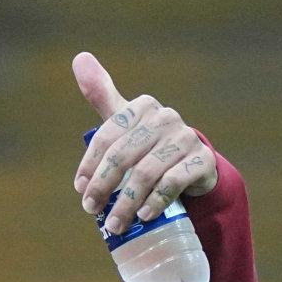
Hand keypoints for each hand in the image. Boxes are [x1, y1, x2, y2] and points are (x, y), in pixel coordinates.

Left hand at [71, 52, 217, 236]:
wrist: (192, 167)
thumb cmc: (147, 144)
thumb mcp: (124, 121)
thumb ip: (102, 94)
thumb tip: (79, 57)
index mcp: (142, 107)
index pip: (107, 137)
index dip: (90, 166)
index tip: (81, 191)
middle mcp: (165, 118)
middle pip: (124, 157)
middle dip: (104, 188)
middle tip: (93, 212)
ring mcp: (186, 138)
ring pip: (147, 173)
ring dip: (127, 203)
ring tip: (115, 225)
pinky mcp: (203, 161)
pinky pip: (174, 182)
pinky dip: (156, 201)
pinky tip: (144, 216)